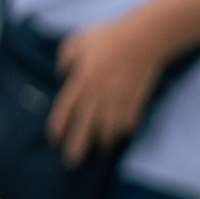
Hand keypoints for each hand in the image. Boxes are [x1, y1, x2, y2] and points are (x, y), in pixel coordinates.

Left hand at [48, 15, 172, 164]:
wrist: (145, 38)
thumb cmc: (109, 36)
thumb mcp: (78, 40)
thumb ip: (66, 58)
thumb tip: (63, 74)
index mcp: (81, 80)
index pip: (66, 109)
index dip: (59, 126)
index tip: (55, 140)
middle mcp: (98, 94)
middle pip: (85, 126)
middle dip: (78, 146)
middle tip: (72, 162)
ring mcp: (118, 99)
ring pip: (108, 129)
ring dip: (103, 139)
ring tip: (101, 146)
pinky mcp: (136, 100)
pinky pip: (129, 122)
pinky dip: (124, 130)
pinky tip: (121, 132)